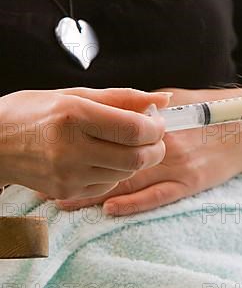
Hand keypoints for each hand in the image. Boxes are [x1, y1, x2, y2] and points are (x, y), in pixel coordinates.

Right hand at [0, 88, 169, 199]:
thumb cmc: (32, 113)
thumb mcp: (74, 95)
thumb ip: (122, 98)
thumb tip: (163, 100)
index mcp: (74, 116)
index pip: (134, 129)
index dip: (156, 127)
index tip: (157, 121)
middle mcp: (71, 148)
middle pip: (138, 158)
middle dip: (156, 147)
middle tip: (152, 136)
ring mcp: (69, 175)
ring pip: (127, 173)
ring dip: (137, 159)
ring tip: (124, 144)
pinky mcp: (68, 192)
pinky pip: (109, 185)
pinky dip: (117, 172)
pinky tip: (104, 158)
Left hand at [56, 88, 241, 215]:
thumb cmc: (214, 113)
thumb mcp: (182, 99)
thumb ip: (152, 104)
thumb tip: (123, 106)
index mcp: (160, 123)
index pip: (115, 135)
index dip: (85, 146)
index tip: (58, 153)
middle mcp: (165, 144)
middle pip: (115, 162)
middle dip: (80, 175)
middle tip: (48, 187)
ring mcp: (178, 166)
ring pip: (131, 181)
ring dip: (97, 193)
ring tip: (67, 203)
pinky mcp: (191, 183)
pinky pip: (159, 195)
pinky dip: (135, 202)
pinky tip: (112, 208)